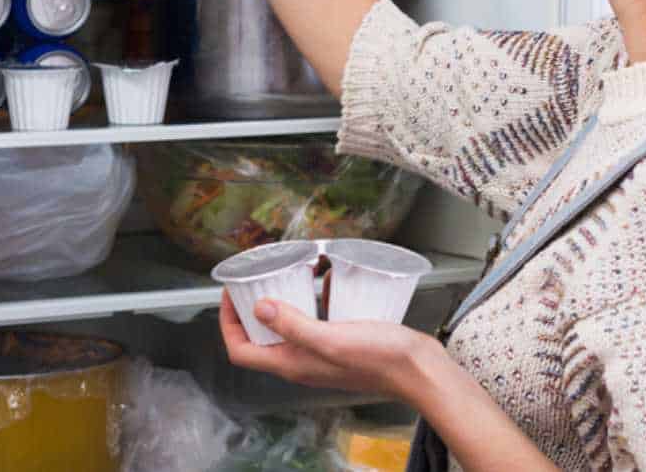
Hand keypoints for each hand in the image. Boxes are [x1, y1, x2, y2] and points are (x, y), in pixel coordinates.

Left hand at [218, 291, 436, 401]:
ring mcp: (321, 354)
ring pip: (289, 328)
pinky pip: (317, 322)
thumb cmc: (378, 358)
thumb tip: (258, 308)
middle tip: (256, 281)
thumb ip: (293, 325)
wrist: (417, 369)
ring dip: (285, 302)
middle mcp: (302, 361)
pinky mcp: (340, 344)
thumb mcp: (330, 338)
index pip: (241, 350)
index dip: (228, 323)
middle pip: (261, 338)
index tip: (231, 295)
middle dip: (253, 309)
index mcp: (292, 364)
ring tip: (289, 276)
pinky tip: (328, 283)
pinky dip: (316, 302)